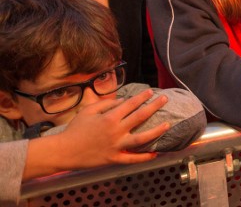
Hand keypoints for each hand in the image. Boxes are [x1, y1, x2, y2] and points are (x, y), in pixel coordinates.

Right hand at [54, 89, 169, 168]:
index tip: (151, 91)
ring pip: (141, 139)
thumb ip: (107, 103)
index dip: (142, 97)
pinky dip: (145, 157)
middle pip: (140, 116)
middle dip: (154, 106)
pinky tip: (156, 153)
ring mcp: (116, 146)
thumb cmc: (75, 129)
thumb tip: (124, 100)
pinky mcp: (114, 159)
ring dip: (156, 131)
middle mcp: (116, 131)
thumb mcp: (88, 111)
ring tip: (167, 124)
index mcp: (109, 117)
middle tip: (165, 99)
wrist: (64, 151)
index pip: (130, 104)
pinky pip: (132, 159)